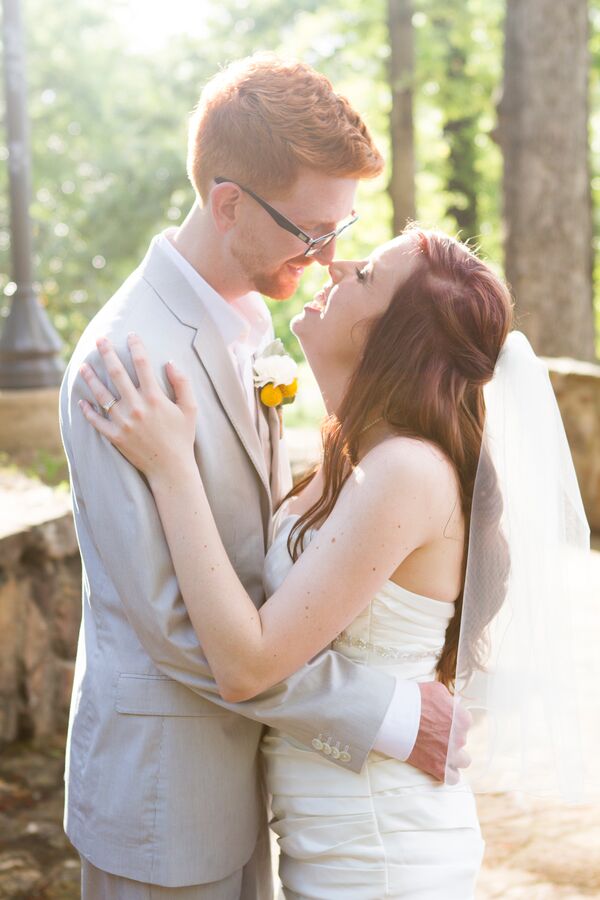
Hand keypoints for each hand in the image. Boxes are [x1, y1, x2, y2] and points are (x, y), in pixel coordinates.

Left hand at [79, 334, 196, 478]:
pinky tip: (82, 401)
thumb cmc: (182, 437)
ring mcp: (123, 422)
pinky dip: (87, 411)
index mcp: (155, 397)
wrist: (171, 468)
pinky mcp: (115, 436)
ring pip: (101, 394)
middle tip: (99, 339)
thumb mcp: (190, 409)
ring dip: (90, 378)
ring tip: (83, 366)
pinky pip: (96, 421)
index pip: (142, 364)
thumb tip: (170, 363)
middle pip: (116, 373)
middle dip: (106, 353)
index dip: (136, 346)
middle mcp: (136, 407)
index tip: (131, 335)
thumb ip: (183, 383)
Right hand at [407, 682, 471, 783]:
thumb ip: (449, 700)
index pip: (465, 722)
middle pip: (462, 741)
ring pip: (463, 761)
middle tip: (435, 734)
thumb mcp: (436, 690)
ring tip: (439, 751)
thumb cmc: (413, 699)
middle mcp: (459, 738)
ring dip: (453, 757)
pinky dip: (448, 774)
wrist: (394, 715)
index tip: (441, 722)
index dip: (452, 722)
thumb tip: (454, 705)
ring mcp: (450, 754)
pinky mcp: (437, 768)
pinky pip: (453, 778)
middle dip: (451, 738)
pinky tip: (438, 765)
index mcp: (461, 718)